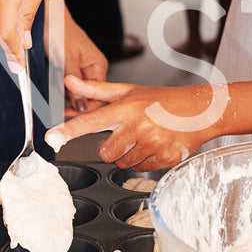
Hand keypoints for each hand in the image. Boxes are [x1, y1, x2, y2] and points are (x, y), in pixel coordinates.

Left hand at [45, 76, 224, 169]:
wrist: (199, 110)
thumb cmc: (161, 100)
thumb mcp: (128, 91)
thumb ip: (96, 90)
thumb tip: (70, 82)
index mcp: (127, 108)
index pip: (91, 121)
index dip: (69, 131)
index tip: (52, 138)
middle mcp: (139, 125)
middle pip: (106, 152)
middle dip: (112, 148)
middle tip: (127, 134)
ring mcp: (153, 143)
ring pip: (123, 164)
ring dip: (129, 155)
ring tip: (144, 139)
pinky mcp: (165, 158)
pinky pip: (142, 170)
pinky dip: (145, 161)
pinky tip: (156, 146)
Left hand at [54, 7, 108, 117]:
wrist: (46, 14)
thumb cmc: (58, 29)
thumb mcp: (65, 60)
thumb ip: (74, 86)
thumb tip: (81, 107)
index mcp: (98, 65)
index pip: (98, 96)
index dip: (84, 107)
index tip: (69, 114)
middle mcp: (93, 67)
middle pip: (88, 95)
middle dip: (74, 101)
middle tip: (60, 109)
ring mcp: (82, 67)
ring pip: (77, 90)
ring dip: (66, 94)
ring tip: (56, 93)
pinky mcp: (72, 66)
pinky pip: (70, 83)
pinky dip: (61, 86)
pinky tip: (55, 84)